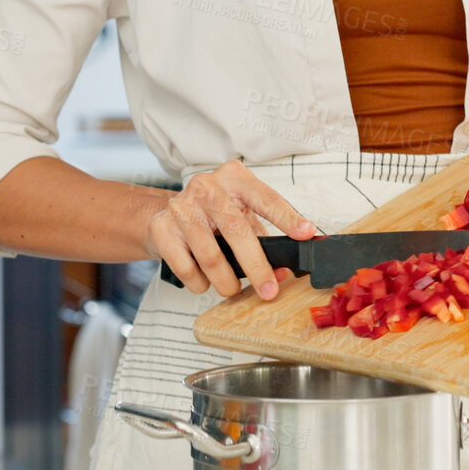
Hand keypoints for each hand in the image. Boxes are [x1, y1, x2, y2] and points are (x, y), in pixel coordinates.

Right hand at [145, 160, 318, 300]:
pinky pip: (187, 268)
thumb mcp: (239, 214)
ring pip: (211, 256)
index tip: (307, 234)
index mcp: (235, 178)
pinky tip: (203, 280)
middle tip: (269, 291)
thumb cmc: (212, 216)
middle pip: (238, 231)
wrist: (163, 215)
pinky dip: (200, 283)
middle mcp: (208, 186)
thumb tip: (281, 272)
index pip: (266, 198)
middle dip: (257, 267)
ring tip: (231, 288)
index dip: (287, 218)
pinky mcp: (162, 228)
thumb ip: (262, 237)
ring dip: (226, 282)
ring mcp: (182, 206)